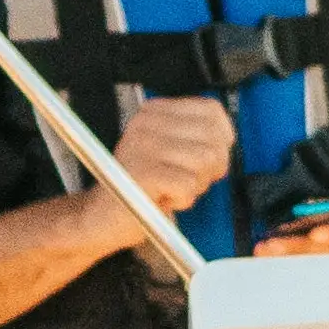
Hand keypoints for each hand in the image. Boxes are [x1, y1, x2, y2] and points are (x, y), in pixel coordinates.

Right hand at [106, 91, 236, 229]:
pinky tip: (164, 198)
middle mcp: (147, 124)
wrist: (102, 218)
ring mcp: (144, 146)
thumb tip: (226, 137)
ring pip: (206, 160)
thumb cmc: (140, 188)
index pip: (212, 110)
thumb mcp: (168, 151)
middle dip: (211, 166)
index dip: (220, 139)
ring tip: (172, 188)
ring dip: (196, 184)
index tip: (206, 157)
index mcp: (154, 112)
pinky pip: (190, 185)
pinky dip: (184, 199)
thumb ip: (196, 137)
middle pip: (214, 137)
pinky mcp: (144, 172)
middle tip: (187, 179)